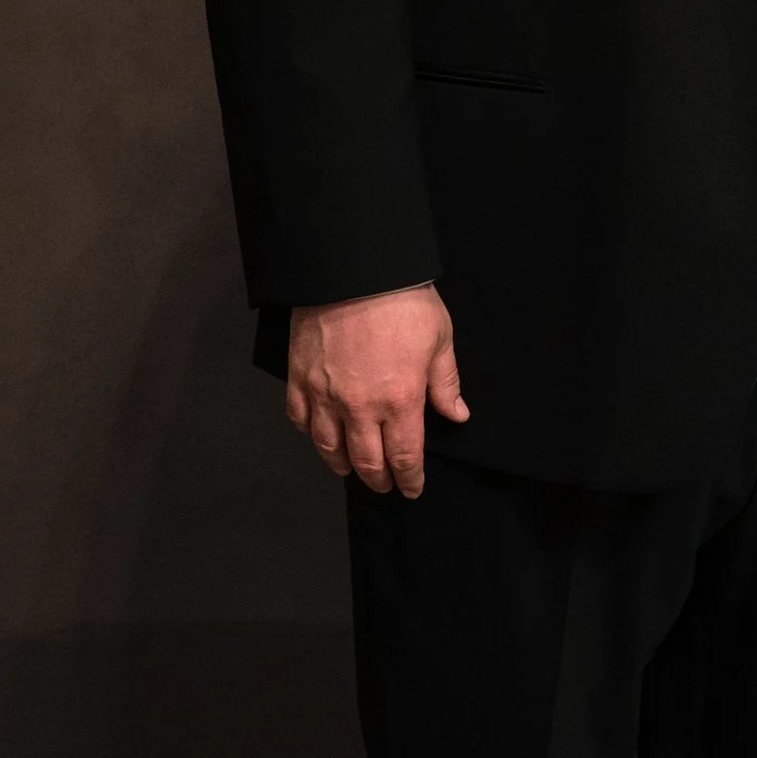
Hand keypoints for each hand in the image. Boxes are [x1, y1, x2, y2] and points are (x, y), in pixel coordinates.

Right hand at [285, 284, 465, 497]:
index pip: (404, 456)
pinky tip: (319, 435)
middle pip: (366, 461)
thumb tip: (457, 415)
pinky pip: (300, 418)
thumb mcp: (440, 339)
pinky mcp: (299, 377)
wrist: (354, 268)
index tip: (411, 489)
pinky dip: (310, 433)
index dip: (408, 479)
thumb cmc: (403, 300)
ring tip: (350, 468)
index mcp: (400, 400)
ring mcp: (325, 394)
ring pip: (328, 447)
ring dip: (342, 464)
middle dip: (378, 479)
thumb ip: (445, 383)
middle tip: (384, 484)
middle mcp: (360, 407)